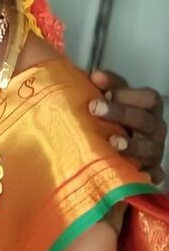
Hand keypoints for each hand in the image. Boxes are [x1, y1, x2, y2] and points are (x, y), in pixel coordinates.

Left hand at [89, 70, 166, 184]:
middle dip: (120, 113)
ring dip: (131, 146)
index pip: (148, 97)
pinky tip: (134, 171)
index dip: (125, 91)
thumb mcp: (112, 99)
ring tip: (112, 142)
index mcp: (148, 109)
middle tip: (95, 107)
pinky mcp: (150, 172)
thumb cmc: (114, 119)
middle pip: (146, 121)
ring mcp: (153, 152)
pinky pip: (152, 175)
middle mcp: (155, 129)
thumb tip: (95, 75)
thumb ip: (106, 86)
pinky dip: (145, 174)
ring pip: (149, 149)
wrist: (117, 149)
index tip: (97, 82)